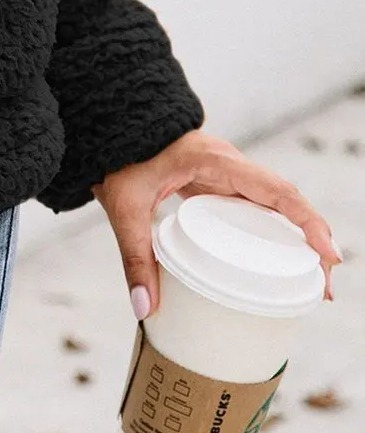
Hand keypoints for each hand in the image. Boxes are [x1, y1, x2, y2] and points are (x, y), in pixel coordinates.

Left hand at [92, 128, 341, 320]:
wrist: (103, 124)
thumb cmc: (116, 155)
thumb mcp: (124, 206)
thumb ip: (134, 256)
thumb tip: (145, 309)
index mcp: (216, 161)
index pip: (277, 191)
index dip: (309, 222)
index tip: (329, 255)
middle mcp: (229, 164)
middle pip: (285, 203)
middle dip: (311, 242)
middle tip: (323, 289)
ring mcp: (224, 173)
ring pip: (274, 206)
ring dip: (297, 239)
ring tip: (311, 285)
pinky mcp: (216, 183)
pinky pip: (255, 207)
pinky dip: (273, 233)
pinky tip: (277, 264)